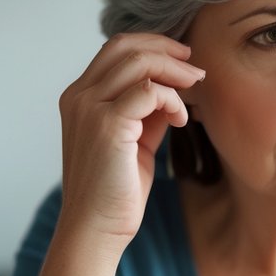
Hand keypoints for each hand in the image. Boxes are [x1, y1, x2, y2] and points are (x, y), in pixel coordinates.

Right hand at [56, 33, 204, 247]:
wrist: (96, 229)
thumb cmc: (115, 192)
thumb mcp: (133, 142)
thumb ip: (147, 114)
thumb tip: (172, 92)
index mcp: (80, 98)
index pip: (115, 50)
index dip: (152, 46)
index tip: (182, 58)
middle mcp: (79, 97)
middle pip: (124, 46)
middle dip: (166, 49)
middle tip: (195, 67)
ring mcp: (90, 108)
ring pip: (139, 64)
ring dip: (175, 72)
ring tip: (196, 87)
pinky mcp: (107, 125)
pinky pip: (149, 92)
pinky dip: (173, 100)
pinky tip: (182, 120)